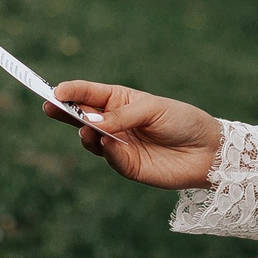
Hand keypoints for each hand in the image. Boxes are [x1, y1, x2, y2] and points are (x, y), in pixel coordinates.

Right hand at [46, 80, 222, 189]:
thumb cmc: (182, 121)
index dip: (71, 91)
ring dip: (86, 133)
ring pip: (91, 139)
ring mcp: (119, 145)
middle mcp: (114, 123)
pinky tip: (107, 144)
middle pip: (82, 116)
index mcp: (120, 101)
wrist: (208, 152)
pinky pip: (111, 158)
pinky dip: (107, 152)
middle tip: (49, 106)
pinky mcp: (127, 166)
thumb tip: (92, 124)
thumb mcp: (153, 110)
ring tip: (86, 129)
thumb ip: (122, 117)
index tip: (56, 90)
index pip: (89, 93)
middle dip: (64, 111)